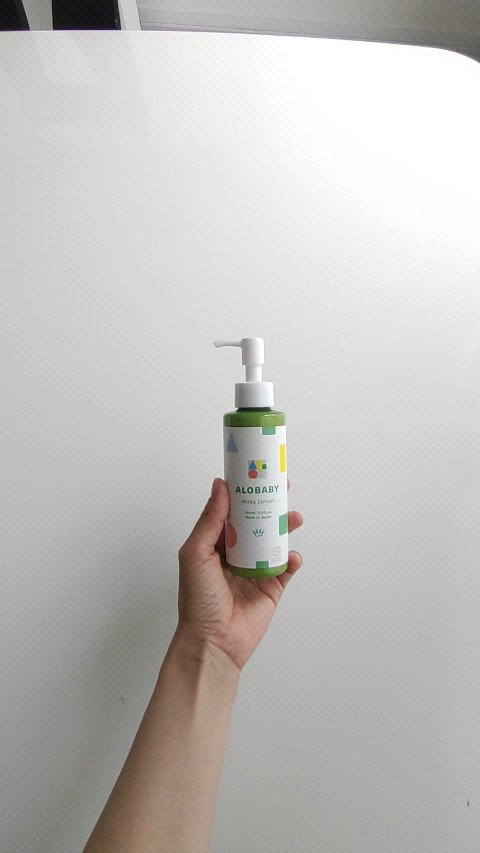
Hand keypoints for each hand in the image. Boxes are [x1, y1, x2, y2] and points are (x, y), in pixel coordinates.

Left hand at [175, 477, 303, 672]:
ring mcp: (256, 570)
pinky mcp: (272, 588)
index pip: (233, 510)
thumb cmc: (197, 601)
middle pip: (258, 521)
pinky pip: (287, 568)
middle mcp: (237, 553)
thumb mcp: (196, 554)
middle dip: (270, 504)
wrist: (213, 642)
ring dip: (285, 527)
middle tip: (283, 488)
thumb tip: (220, 486)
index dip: (245, 491)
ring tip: (293, 518)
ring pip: (275, 541)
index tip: (257, 473)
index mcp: (216, 543)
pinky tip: (292, 555)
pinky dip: (293, 559)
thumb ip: (210, 520)